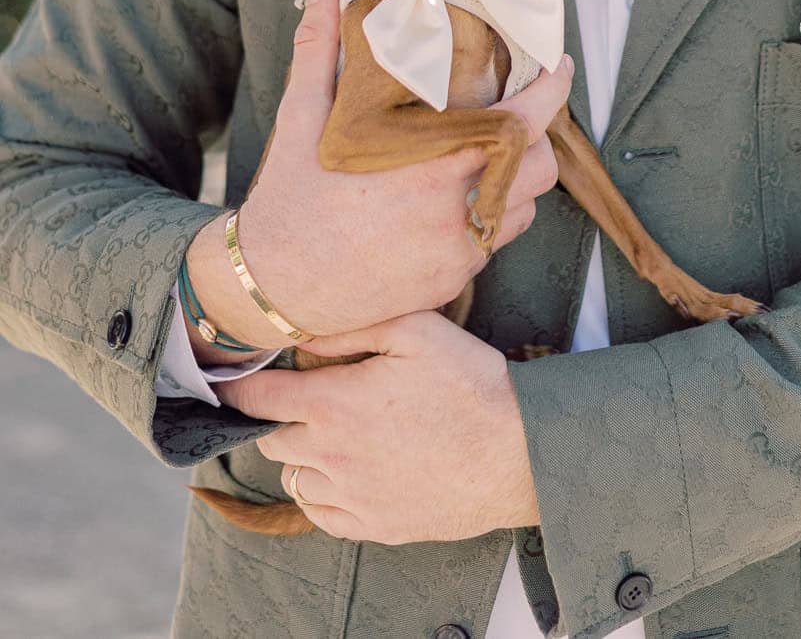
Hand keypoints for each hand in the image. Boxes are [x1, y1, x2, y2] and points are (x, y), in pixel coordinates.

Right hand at [184, 0, 570, 352]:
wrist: (271, 287)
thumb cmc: (289, 199)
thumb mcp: (301, 116)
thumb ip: (320, 46)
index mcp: (429, 162)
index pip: (521, 124)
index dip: (552, 91)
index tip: (559, 66)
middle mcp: (453, 211)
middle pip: (538, 168)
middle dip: (534, 139)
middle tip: (514, 117)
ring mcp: (457, 253)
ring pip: (521, 208)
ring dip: (513, 181)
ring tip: (480, 157)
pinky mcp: (450, 283)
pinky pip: (492, 243)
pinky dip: (485, 218)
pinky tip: (451, 202)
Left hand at [221, 311, 539, 540]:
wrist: (518, 452)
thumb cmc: (471, 384)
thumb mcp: (417, 330)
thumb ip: (353, 326)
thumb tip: (305, 331)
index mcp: (334, 405)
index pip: (258, 399)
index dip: (238, 386)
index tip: (230, 377)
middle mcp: (332, 457)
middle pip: (272, 441)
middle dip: (274, 417)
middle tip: (295, 397)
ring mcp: (353, 498)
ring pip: (295, 480)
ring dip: (299, 455)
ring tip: (326, 433)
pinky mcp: (376, 526)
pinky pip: (323, 516)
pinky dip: (322, 493)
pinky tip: (345, 472)